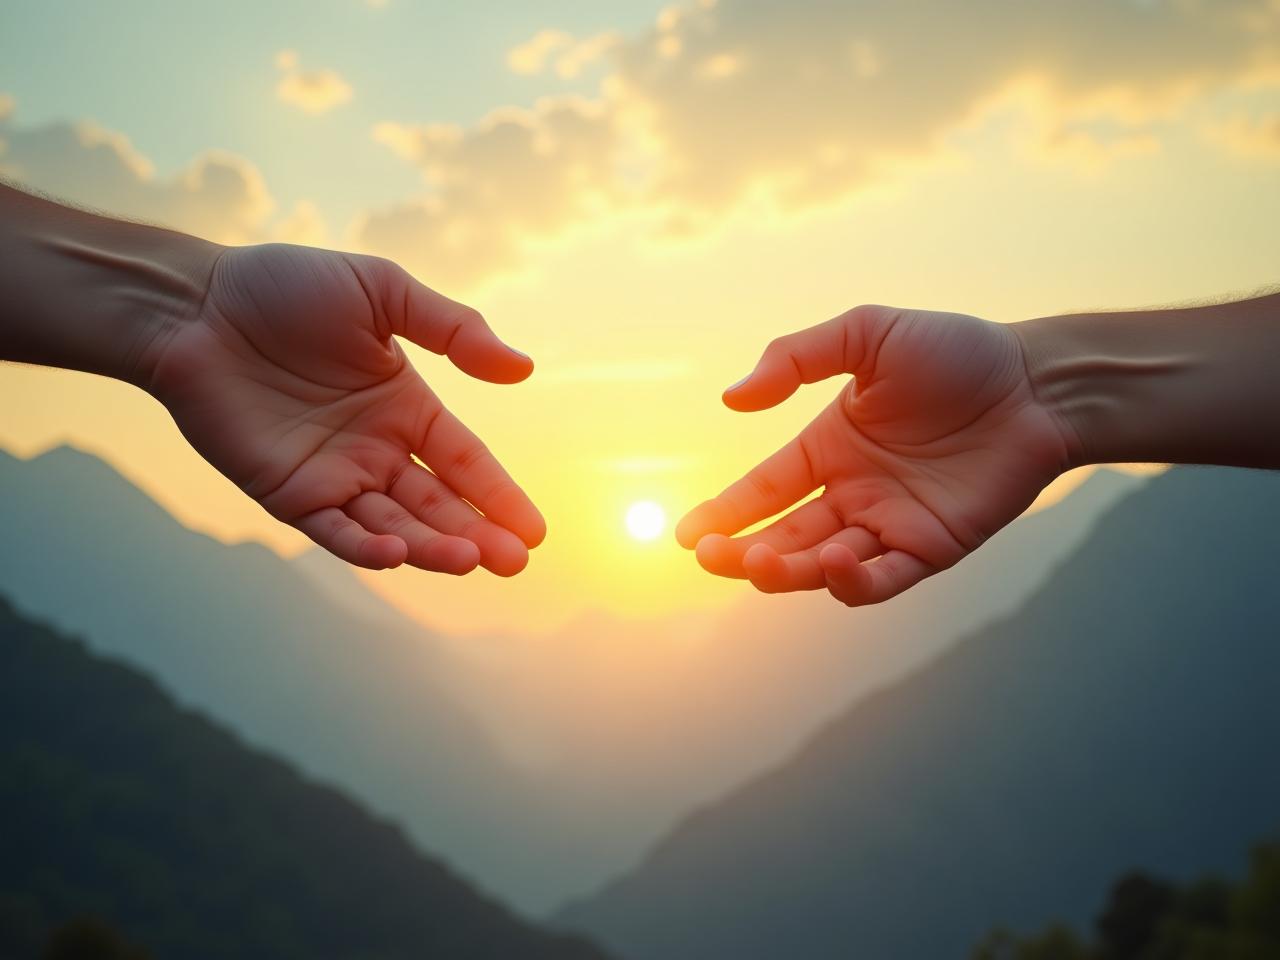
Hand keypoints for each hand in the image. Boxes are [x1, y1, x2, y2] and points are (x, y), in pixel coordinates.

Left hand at [144, 243, 543, 574]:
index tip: (535, 531)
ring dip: (432, 547)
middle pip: (439, 505)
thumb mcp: (382, 292)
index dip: (500, 496)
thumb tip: (524, 368)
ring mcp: (333, 476)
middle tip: (516, 561)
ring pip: (395, 526)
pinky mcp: (287, 492)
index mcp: (405, 407)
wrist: (194, 303)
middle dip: (480, 535)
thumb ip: (454, 329)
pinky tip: (397, 552)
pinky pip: (334, 530)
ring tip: (473, 560)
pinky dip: (366, 546)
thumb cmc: (284, 288)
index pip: (465, 463)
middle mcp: (376, 450)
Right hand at [676, 305, 1074, 605]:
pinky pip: (881, 580)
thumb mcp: (867, 335)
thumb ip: (795, 358)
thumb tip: (731, 399)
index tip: (686, 534)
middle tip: (711, 556)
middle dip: (740, 553)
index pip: (763, 491)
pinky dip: (851, 582)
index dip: (723, 514)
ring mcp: (889, 525)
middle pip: (782, 537)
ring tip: (760, 561)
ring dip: (785, 571)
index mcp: (829, 448)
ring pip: (821, 566)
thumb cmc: (956, 352)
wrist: (1037, 381)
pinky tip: (833, 562)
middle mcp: (852, 493)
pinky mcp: (930, 548)